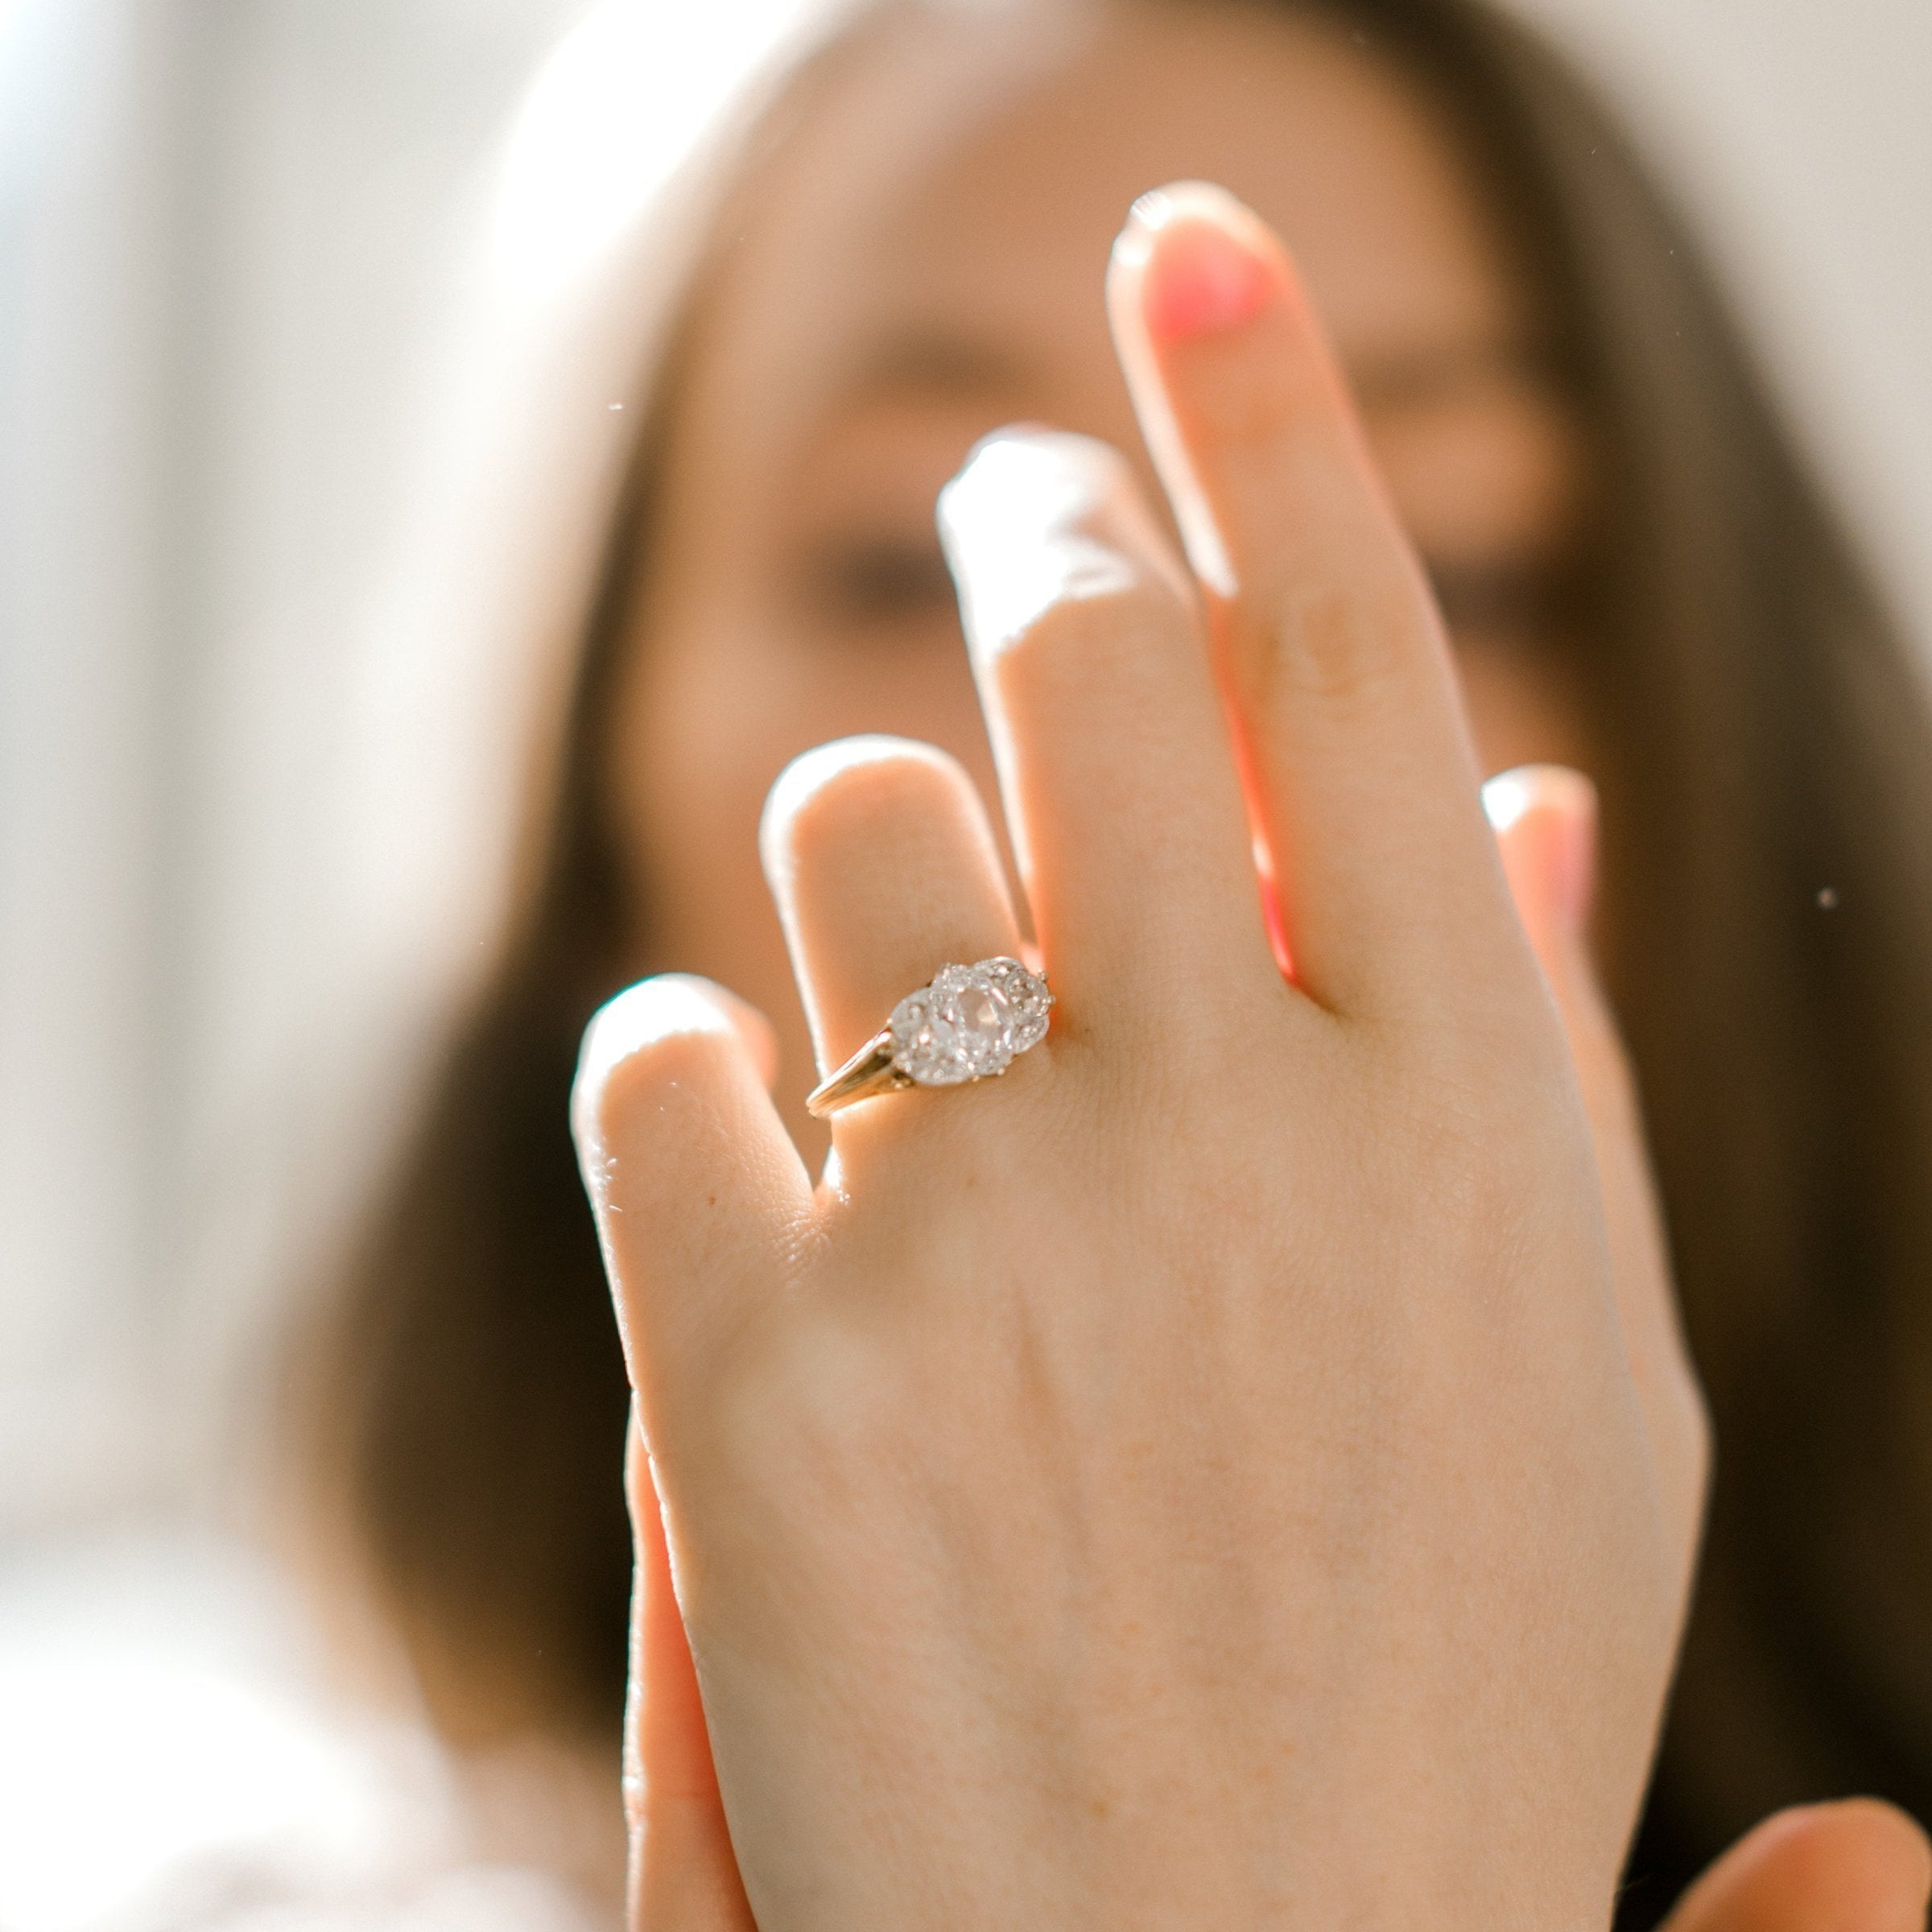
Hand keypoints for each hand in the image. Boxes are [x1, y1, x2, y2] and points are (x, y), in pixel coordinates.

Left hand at [576, 182, 1704, 1928]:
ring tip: (905, 985)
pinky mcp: (763, 1398)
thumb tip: (1515, 792)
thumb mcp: (1565, 1377)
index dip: (1270, 416)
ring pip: (842, 820)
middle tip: (1018, 517)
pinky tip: (747, 1179)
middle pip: (1085, 669)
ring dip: (860, 858)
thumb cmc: (1408, 1688)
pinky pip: (653, 1059)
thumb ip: (1530, 1070)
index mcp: (1465, 1133)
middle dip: (1037, 543)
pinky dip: (681, 1081)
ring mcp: (989, 1262)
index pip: (1359, 661)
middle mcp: (1238, 1148)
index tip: (1193, 243)